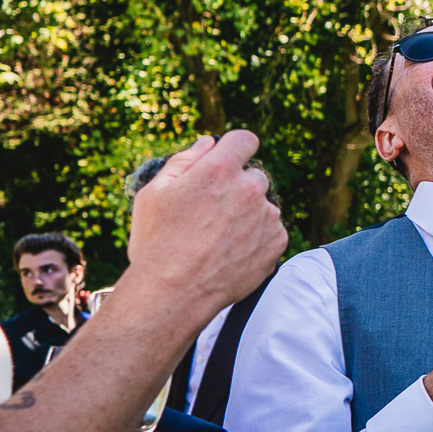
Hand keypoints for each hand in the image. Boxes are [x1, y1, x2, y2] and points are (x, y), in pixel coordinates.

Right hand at [119, 133, 288, 322]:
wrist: (175, 292)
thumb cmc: (157, 242)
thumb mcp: (154, 194)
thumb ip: (184, 161)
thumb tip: (208, 143)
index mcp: (220, 169)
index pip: (245, 139)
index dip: (235, 149)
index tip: (226, 162)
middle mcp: (251, 188)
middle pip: (254, 177)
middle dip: (237, 188)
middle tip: (210, 214)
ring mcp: (268, 216)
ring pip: (263, 206)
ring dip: (248, 215)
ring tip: (217, 240)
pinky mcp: (278, 242)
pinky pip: (271, 231)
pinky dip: (256, 239)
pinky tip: (230, 253)